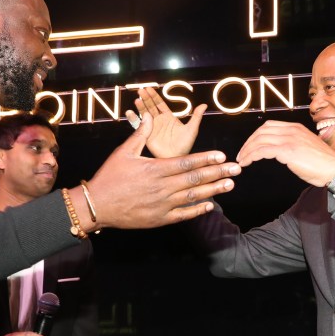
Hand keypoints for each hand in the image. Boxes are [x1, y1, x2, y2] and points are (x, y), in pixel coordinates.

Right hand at [83, 113, 240, 228]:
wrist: (97, 205)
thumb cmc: (109, 177)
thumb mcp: (123, 152)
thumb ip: (140, 135)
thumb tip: (150, 117)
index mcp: (156, 168)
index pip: (188, 162)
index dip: (207, 158)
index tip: (222, 155)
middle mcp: (163, 186)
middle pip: (196, 178)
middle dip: (219, 173)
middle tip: (237, 169)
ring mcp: (163, 204)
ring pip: (194, 196)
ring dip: (214, 190)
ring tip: (230, 184)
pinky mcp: (160, 219)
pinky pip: (184, 214)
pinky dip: (198, 210)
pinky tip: (210, 205)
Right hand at [125, 86, 206, 157]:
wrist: (177, 158)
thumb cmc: (185, 145)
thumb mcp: (192, 129)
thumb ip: (196, 116)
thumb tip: (204, 105)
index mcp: (168, 117)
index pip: (160, 104)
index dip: (154, 96)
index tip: (149, 88)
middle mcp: (159, 121)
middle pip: (151, 106)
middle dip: (146, 98)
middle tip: (141, 91)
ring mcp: (152, 127)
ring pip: (144, 114)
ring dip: (140, 106)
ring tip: (137, 100)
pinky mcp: (147, 135)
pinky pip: (139, 125)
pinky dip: (133, 119)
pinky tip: (130, 113)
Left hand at [237, 120, 334, 186]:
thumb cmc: (323, 163)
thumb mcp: (307, 147)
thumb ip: (294, 145)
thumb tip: (283, 151)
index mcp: (296, 128)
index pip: (269, 126)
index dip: (256, 136)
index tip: (249, 146)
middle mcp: (292, 130)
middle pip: (261, 132)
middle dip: (248, 143)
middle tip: (242, 154)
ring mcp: (289, 139)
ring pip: (259, 140)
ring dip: (247, 150)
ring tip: (242, 160)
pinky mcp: (287, 150)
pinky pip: (262, 150)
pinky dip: (251, 156)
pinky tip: (247, 162)